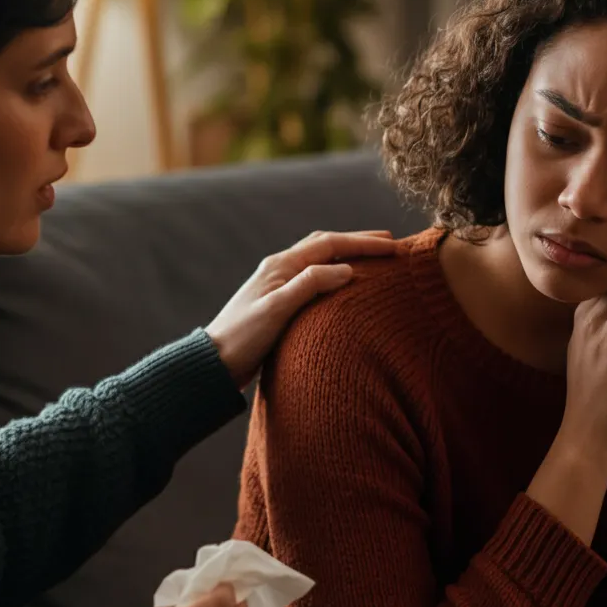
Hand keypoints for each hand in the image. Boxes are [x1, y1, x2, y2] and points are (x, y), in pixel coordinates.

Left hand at [207, 230, 397, 387]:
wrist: (213, 364)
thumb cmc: (243, 338)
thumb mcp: (277, 310)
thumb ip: (310, 285)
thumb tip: (347, 269)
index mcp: (282, 265)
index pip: (330, 245)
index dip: (363, 243)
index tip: (393, 247)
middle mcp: (281, 268)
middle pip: (326, 245)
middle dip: (359, 241)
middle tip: (390, 242)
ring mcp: (279, 284)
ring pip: (320, 258)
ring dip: (347, 252)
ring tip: (373, 255)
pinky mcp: (280, 301)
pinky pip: (315, 276)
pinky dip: (335, 270)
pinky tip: (344, 281)